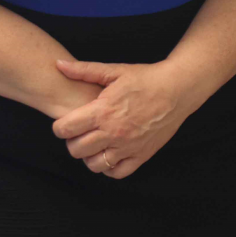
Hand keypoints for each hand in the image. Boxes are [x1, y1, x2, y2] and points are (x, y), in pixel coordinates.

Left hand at [50, 59, 201, 178]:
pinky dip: (109, 168)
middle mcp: (113, 132)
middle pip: (76, 150)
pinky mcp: (141, 155)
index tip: (66, 123)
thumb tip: (58, 64)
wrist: (177, 89)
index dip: (60, 127)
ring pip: (94, 165)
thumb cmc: (145, 79)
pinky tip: (110, 154)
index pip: (65, 129)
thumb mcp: (114, 71)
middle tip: (79, 133)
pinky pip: (117, 173)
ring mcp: (128, 147)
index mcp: (103, 111)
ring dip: (89, 156)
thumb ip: (84, 70)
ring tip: (94, 144)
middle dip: (72, 142)